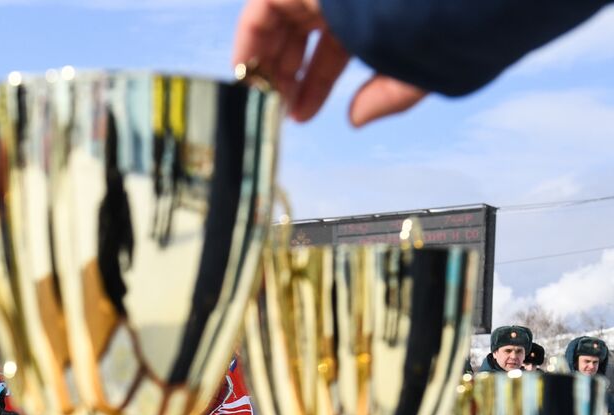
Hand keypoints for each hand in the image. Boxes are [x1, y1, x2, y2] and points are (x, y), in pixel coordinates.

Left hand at [231, 0, 426, 125]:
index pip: (335, 46)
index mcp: (375, 8)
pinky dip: (249, 39)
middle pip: (301, 31)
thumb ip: (388, 95)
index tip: (300, 115)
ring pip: (278, 18)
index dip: (315, 83)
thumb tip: (354, 119)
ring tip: (258, 95)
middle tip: (276, 105)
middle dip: (285, 72)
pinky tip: (248, 70)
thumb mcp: (420, 70)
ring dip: (264, 58)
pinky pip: (262, 7)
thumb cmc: (451, 21)